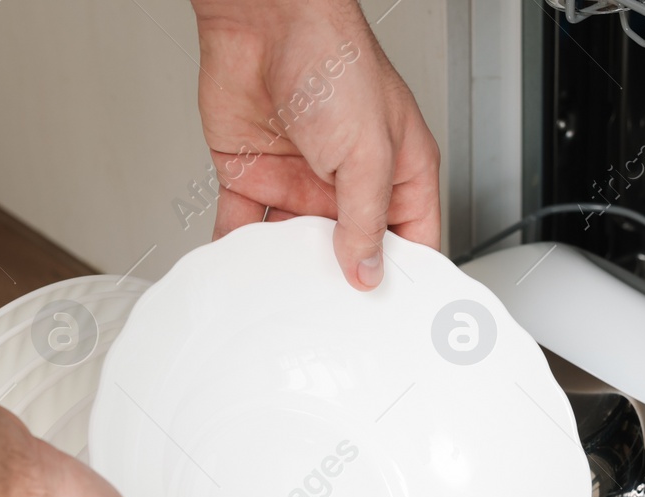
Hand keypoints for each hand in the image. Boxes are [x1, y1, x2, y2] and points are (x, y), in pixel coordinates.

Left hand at [192, 0, 440, 289]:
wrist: (265, 18)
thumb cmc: (333, 58)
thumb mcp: (369, 152)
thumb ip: (366, 220)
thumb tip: (366, 271)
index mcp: (396, 170)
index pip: (408, 240)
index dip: (400, 276)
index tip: (386, 315)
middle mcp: (347, 179)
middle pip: (347, 250)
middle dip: (338, 283)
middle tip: (329, 318)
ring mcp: (298, 178)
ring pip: (293, 245)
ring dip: (284, 271)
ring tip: (281, 301)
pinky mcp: (252, 173)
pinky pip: (242, 225)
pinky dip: (236, 250)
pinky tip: (237, 274)